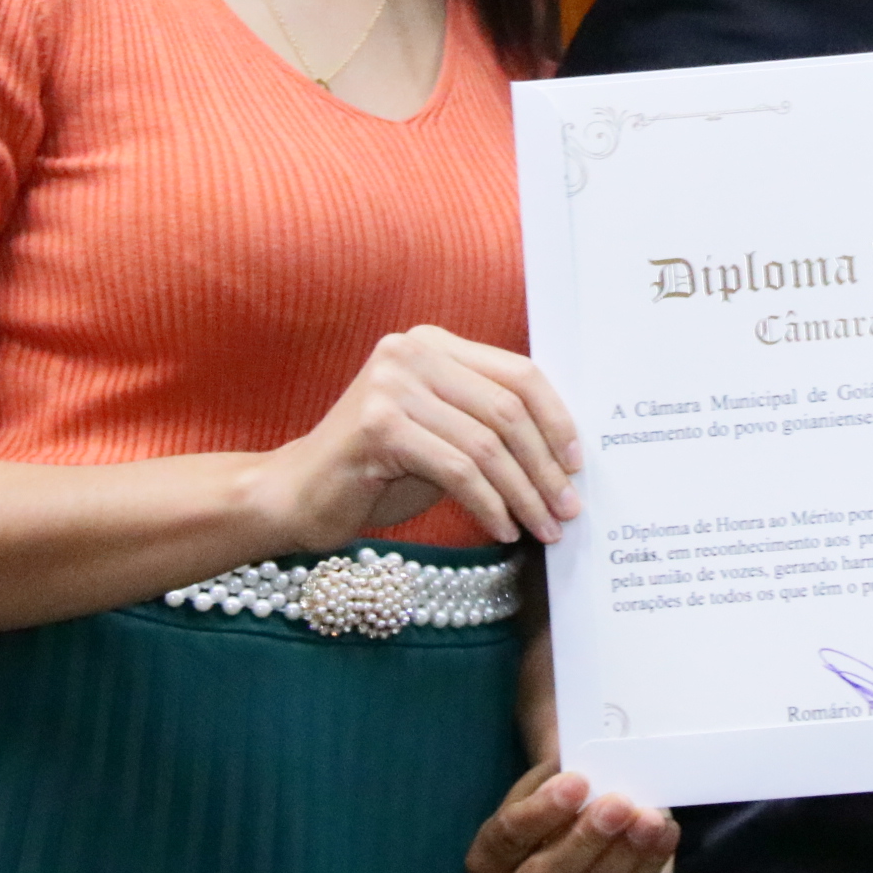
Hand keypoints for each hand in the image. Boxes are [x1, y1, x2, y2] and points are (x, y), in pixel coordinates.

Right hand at [258, 326, 581, 547]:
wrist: (296, 496)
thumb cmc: (378, 469)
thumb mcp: (442, 431)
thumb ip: (489, 422)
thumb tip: (565, 452)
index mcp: (434, 342)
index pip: (519, 373)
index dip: (556, 419)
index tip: (576, 464)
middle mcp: (413, 351)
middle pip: (508, 409)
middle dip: (545, 465)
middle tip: (568, 507)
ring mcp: (392, 385)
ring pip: (487, 445)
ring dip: (524, 494)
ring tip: (544, 526)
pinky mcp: (378, 426)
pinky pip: (458, 471)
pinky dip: (489, 505)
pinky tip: (502, 530)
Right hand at [466, 762, 679, 872]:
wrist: (584, 825)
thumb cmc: (561, 799)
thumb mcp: (548, 784)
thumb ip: (561, 779)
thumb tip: (595, 769)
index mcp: (491, 860)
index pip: (506, 839)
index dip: (540, 811)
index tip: (576, 781)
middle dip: (583, 839)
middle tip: (617, 803)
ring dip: (624, 854)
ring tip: (649, 819)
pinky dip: (650, 864)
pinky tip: (665, 832)